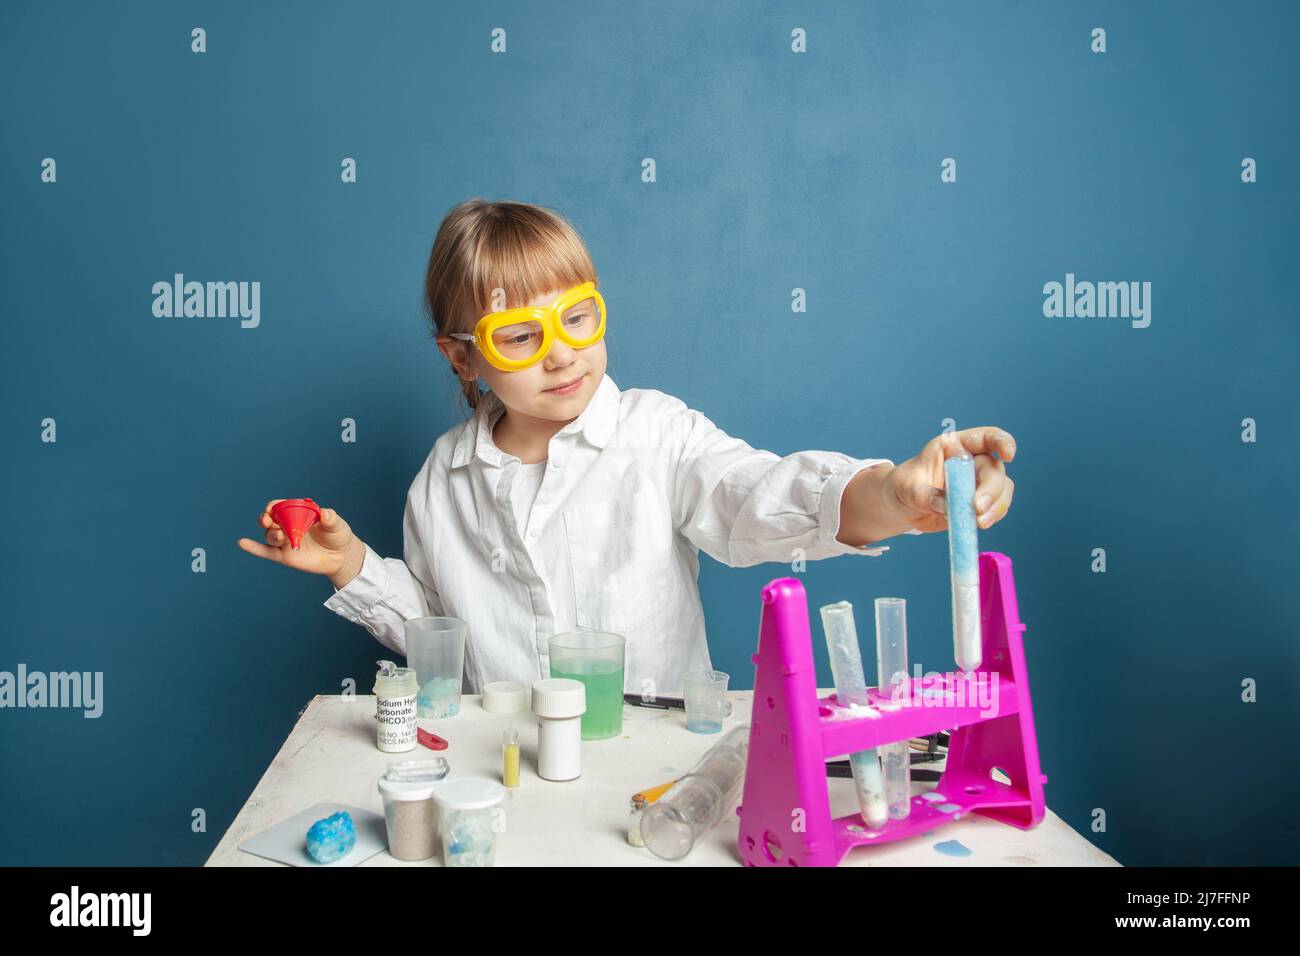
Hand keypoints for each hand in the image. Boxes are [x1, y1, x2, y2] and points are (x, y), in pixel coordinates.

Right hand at [237, 500, 364, 584]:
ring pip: (269, 535)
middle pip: (269, 520)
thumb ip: (330, 518)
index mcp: (296, 513)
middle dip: (265, 518)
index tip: (272, 509)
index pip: (279, 506)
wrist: (341, 556)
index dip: (273, 506)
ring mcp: (284, 541)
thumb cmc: (337, 535)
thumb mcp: (336, 525)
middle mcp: (287, 526)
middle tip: (268, 520)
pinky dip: (253, 548)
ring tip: (281, 536)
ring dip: (271, 534)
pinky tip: (242, 543)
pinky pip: (266, 551)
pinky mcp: (284, 555)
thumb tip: (325, 513)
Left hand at [885, 427, 1016, 533]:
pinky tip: (976, 524)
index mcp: (954, 446)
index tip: (1008, 455)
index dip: (1001, 442)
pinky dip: (992, 517)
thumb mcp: (906, 488)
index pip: (986, 437)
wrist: (901, 506)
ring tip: (978, 522)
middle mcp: (971, 461)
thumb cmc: (903, 486)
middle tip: (977, 508)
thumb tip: (944, 505)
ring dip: (995, 507)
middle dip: (991, 490)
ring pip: (1002, 490)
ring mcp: (978, 482)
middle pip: (995, 470)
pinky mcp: (979, 503)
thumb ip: (924, 495)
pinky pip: (996, 508)